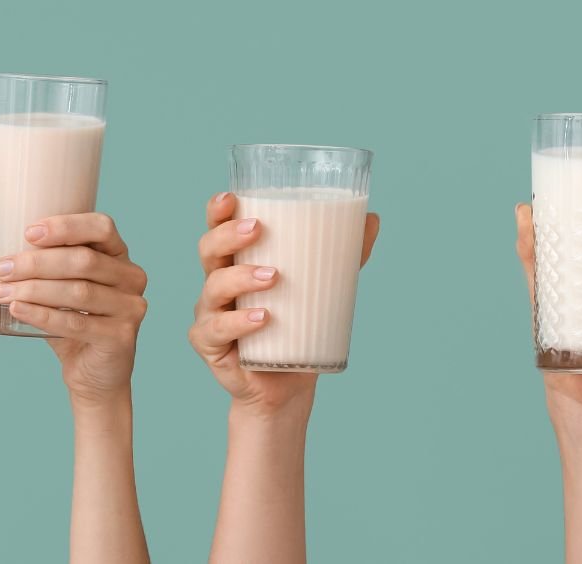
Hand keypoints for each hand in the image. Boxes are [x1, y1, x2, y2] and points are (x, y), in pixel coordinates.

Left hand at [0, 214, 147, 406]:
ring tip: (1, 292)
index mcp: (119, 255)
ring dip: (35, 290)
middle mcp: (131, 277)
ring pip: (79, 292)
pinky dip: (43, 316)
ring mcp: (130, 307)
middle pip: (84, 260)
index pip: (101, 227)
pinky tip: (18, 310)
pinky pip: (77, 323)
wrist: (93, 373)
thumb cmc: (71, 320)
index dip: (66, 226)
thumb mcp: (49, 285)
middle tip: (2, 269)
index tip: (28, 233)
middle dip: (37, 262)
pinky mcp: (121, 336)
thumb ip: (19, 257)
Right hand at [190, 192, 380, 417]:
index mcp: (237, 261)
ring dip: (240, 277)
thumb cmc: (297, 326)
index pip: (219, 228)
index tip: (231, 197)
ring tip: (273, 276)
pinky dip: (238, 323)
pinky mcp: (211, 346)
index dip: (218, 211)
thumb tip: (372, 219)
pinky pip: (217, 330)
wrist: (286, 384)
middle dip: (228, 235)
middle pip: (209, 250)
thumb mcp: (323, 286)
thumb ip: (345, 254)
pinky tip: (261, 318)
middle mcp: (218, 283)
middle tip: (258, 229)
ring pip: (214, 288)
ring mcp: (211, 314)